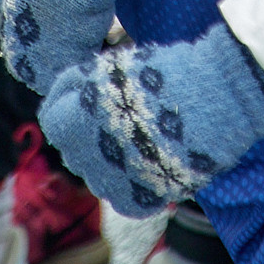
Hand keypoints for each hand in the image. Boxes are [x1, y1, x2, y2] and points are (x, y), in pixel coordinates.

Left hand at [39, 21, 263, 215]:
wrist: (212, 98)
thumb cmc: (163, 72)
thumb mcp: (113, 65)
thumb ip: (82, 82)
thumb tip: (68, 92)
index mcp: (75, 118)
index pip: (51, 116)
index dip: (65, 101)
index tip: (80, 94)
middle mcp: (88, 155)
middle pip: (72, 147)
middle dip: (84, 130)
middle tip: (113, 114)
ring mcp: (114, 181)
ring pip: (96, 175)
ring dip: (106, 158)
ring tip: (134, 138)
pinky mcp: (143, 198)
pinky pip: (124, 198)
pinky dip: (131, 184)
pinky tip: (146, 163)